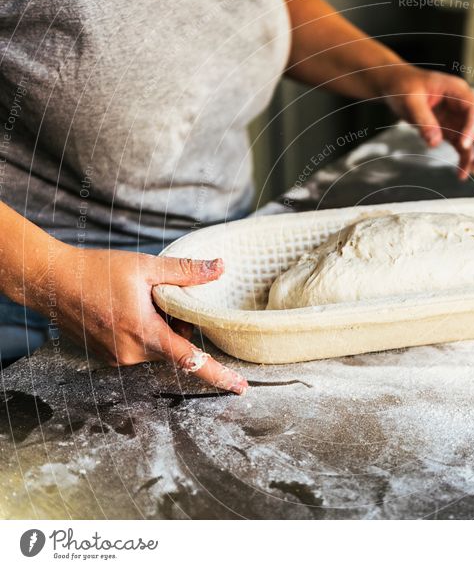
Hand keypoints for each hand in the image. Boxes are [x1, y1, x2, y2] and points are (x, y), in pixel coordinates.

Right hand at [30, 246, 246, 394]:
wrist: (51, 281)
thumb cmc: (95, 271)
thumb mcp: (145, 266)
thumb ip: (186, 271)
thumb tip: (221, 267)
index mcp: (146, 333)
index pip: (192, 361)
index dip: (219, 376)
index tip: (241, 388)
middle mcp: (132, 353)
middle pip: (177, 347)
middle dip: (179, 325)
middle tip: (160, 297)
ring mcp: (119, 358)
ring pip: (159, 347)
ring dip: (160, 327)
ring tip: (137, 301)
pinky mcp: (110, 357)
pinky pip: (141, 348)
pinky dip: (144, 332)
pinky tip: (126, 310)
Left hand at [381, 66, 473, 179]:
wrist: (396, 86)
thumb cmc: (404, 86)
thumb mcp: (410, 100)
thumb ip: (423, 120)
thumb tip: (434, 143)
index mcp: (457, 91)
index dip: (473, 128)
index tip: (462, 145)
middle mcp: (464, 105)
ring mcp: (459, 119)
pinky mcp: (452, 131)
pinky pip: (464, 148)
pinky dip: (465, 161)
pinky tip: (461, 175)